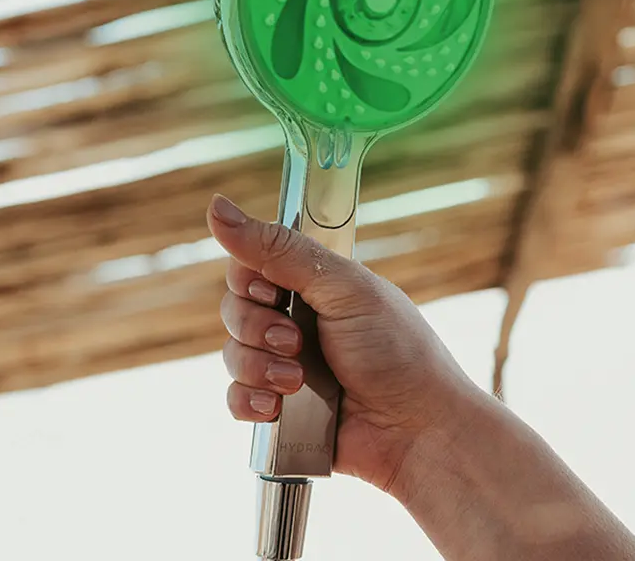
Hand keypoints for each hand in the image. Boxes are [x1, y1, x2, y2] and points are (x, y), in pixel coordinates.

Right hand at [206, 193, 473, 492]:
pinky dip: (251, 402)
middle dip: (256, 326)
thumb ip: (280, 250)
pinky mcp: (279, 409)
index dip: (250, 277)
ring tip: (298, 380)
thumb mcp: (342, 287)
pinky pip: (236, 398)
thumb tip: (217, 206)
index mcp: (313, 284)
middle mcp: (295, 319)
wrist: (417, 429)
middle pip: (234, 307)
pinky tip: (278, 408)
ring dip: (259, 367)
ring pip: (232, 354)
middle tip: (294, 340)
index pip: (251, 263)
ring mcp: (284, 364)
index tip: (274, 291)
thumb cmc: (395, 349)